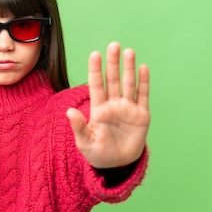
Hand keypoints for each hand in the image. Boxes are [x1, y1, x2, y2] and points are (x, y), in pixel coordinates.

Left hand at [66, 41, 149, 168]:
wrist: (118, 165)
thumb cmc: (98, 154)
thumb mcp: (85, 143)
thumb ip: (79, 127)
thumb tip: (68, 111)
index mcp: (98, 109)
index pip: (96, 85)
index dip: (95, 70)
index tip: (94, 54)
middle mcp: (113, 105)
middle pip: (113, 80)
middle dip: (113, 63)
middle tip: (113, 45)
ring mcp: (128, 108)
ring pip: (128, 84)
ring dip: (129, 68)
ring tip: (128, 51)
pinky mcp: (141, 115)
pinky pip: (142, 96)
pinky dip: (143, 82)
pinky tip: (143, 68)